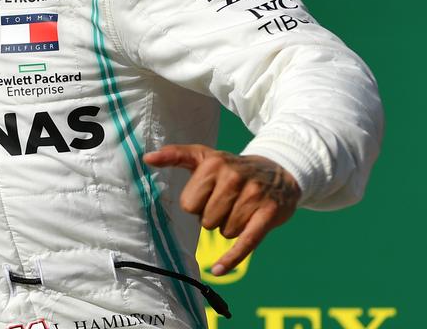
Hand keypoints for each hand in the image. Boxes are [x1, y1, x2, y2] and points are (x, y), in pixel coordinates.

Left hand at [144, 144, 299, 276]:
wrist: (279, 171)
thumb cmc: (233, 168)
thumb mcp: (206, 157)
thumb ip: (175, 156)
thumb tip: (146, 158)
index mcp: (213, 163)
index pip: (189, 204)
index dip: (198, 204)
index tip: (210, 194)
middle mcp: (234, 177)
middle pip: (206, 220)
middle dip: (214, 217)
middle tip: (228, 203)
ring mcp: (253, 195)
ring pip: (225, 231)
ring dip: (230, 227)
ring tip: (242, 210)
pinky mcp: (269, 214)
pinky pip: (246, 242)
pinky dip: (231, 259)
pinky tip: (218, 269)